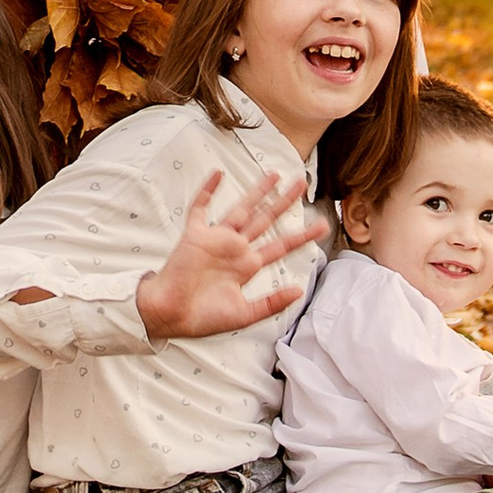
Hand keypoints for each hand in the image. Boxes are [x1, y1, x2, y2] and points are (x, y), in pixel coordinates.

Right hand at [135, 165, 321, 343]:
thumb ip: (271, 303)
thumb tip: (299, 291)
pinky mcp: (196, 235)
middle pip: (265, 220)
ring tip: (275, 174)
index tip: (322, 226)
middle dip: (284, 203)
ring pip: (242, 209)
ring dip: (257, 192)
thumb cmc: (202, 318)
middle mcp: (235, 249)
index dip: (302, 236)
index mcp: (247, 266)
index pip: (280, 246)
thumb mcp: (244, 315)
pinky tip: (217, 174)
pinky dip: (207, 191)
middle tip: (302, 184)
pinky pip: (201, 208)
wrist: (169, 315)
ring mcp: (216, 239)